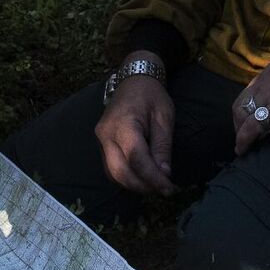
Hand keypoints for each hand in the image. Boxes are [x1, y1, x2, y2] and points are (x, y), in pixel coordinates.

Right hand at [96, 77, 176, 194]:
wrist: (133, 80)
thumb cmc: (151, 95)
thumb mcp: (164, 117)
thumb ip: (163, 146)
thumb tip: (164, 174)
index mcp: (124, 124)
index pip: (136, 159)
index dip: (153, 178)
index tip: (168, 188)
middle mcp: (106, 134)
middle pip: (121, 171)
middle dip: (143, 186)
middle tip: (163, 189)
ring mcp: (101, 139)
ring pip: (113, 173)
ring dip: (134, 184)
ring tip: (155, 185)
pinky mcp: (102, 144)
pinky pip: (111, 167)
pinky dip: (126, 177)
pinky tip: (143, 177)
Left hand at [232, 54, 269, 154]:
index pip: (254, 89)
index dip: (251, 105)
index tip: (254, 116)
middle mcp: (265, 82)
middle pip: (241, 102)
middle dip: (239, 120)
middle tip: (244, 133)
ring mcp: (267, 97)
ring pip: (241, 115)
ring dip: (239, 131)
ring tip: (243, 145)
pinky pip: (249, 129)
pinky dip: (242, 141)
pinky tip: (242, 150)